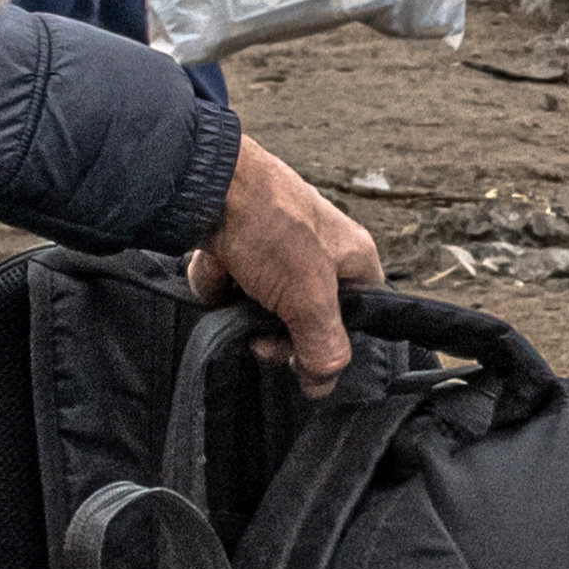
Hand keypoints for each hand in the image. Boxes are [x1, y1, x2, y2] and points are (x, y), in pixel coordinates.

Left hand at [191, 137, 376, 383]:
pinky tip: (214, 264)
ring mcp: (277, 249)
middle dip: (275, 329)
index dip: (330, 343)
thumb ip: (322, 347)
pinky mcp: (240, 247)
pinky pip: (232, 286)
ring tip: (233, 283)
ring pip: (263, 306)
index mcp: (353, 258)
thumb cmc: (271, 225)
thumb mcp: (309, 298)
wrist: (209, 183)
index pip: (358, 317)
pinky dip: (218, 282)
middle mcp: (319, 253)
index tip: (301, 356)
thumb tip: (323, 385)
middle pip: (305, 319)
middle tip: (259, 333)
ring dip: (240, 305)